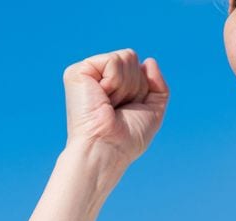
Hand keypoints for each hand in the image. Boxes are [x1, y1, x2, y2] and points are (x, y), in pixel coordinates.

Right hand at [61, 48, 169, 189]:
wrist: (108, 149)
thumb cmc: (128, 137)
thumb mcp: (153, 111)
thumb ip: (157, 85)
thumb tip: (149, 60)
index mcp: (113, 85)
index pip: (140, 68)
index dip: (142, 90)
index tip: (128, 110)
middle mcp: (99, 76)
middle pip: (132, 58)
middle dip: (135, 86)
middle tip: (118, 108)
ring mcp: (87, 73)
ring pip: (126, 57)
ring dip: (126, 87)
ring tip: (109, 105)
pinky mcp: (77, 71)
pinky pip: (113, 60)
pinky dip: (115, 83)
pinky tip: (102, 98)